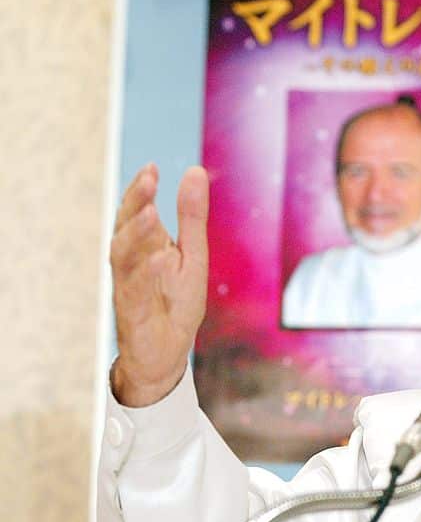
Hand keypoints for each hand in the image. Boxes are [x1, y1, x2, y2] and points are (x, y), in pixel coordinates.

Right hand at [109, 164, 208, 406]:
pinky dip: (148, 272)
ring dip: (136, 234)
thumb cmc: (175, 302)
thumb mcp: (192, 255)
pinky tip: (164, 256)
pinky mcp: (133, 314)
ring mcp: (128, 288)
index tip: (152, 167)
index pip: (136, 212)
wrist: (167, 355)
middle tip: (149, 180)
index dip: (141, 190)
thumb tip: (195, 170)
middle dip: (134, 203)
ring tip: (152, 213)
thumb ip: (192, 217)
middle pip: (124, 228)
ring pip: (122, 257)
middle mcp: (130, 264)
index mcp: (143, 247)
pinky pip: (135, 291)